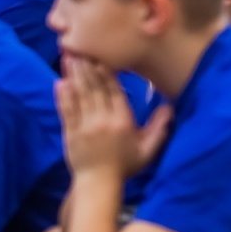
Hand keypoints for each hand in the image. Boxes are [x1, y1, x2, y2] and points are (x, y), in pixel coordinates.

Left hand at [57, 56, 172, 178]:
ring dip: (74, 75)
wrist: (98, 184)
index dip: (106, 72)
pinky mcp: (70, 133)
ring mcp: (84, 126)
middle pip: (94, 88)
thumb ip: (160, 128)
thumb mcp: (148, 149)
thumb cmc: (125, 166)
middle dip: (87, 67)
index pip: (114, 91)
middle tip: (81, 47)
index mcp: (122, 121)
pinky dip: (63, 96)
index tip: (102, 55)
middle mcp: (102, 120)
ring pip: (79, 95)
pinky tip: (60, 82)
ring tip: (69, 57)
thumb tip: (169, 107)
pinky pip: (66, 110)